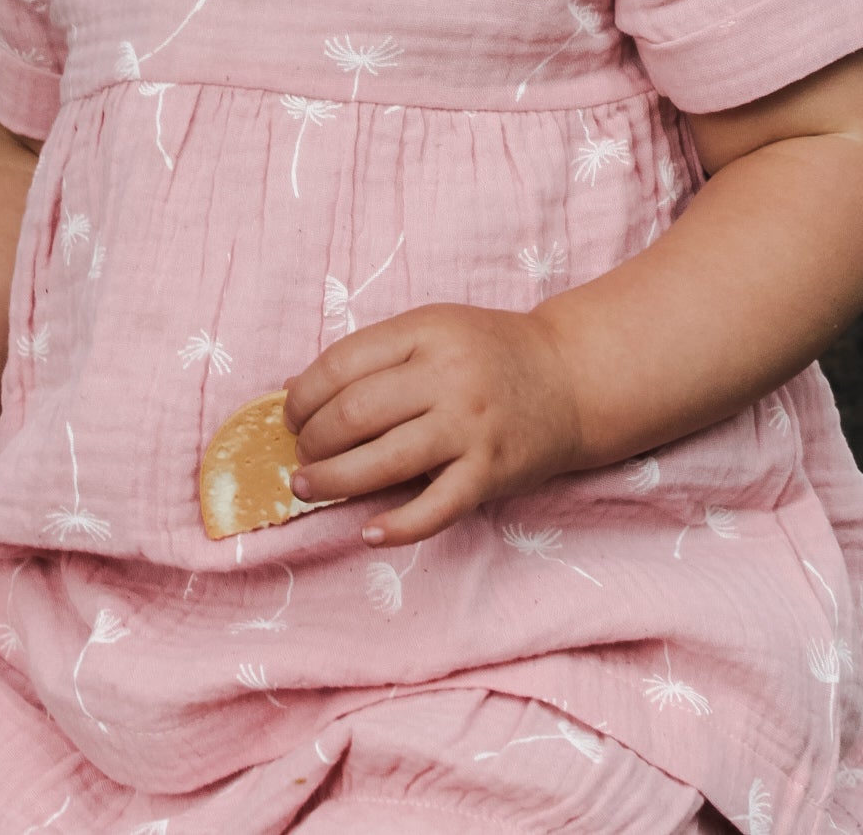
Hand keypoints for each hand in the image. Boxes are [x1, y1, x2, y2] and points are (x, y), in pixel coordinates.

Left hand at [283, 303, 582, 546]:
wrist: (571, 378)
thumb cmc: (489, 353)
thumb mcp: (431, 332)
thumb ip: (369, 356)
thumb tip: (292, 386)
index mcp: (426, 331)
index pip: (342, 363)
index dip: (303, 395)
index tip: (291, 415)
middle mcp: (446, 376)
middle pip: (354, 414)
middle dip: (312, 441)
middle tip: (301, 456)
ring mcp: (470, 426)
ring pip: (382, 462)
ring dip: (333, 482)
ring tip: (308, 488)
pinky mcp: (490, 471)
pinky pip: (435, 508)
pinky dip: (398, 526)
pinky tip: (368, 532)